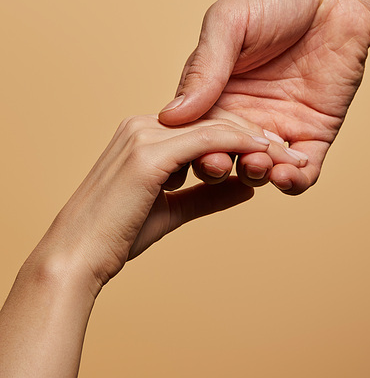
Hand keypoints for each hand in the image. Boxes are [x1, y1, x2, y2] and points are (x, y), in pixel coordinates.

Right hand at [36, 114, 301, 294]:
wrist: (72, 258)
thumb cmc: (114, 238)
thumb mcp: (171, 211)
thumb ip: (208, 195)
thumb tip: (247, 187)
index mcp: (144, 134)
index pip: (203, 124)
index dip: (241, 136)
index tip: (272, 152)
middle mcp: (144, 125)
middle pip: (214, 118)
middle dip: (255, 134)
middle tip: (288, 152)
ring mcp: (145, 134)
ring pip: (216, 125)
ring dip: (255, 140)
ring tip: (286, 156)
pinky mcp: (150, 152)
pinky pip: (209, 140)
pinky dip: (241, 147)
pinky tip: (267, 159)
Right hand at [158, 0, 369, 194]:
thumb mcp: (228, 25)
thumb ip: (203, 69)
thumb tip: (171, 116)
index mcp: (214, 89)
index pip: (192, 132)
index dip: (188, 147)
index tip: (188, 151)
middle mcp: (243, 113)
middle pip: (221, 157)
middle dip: (216, 168)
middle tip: (219, 163)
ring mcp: (279, 124)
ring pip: (259, 170)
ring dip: (255, 176)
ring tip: (260, 166)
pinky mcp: (315, 131)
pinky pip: (303, 170)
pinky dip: (293, 183)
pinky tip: (286, 176)